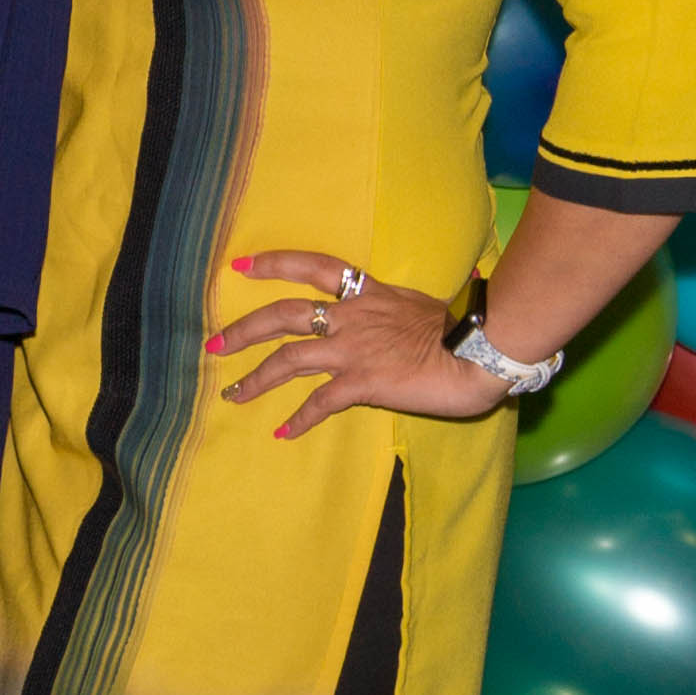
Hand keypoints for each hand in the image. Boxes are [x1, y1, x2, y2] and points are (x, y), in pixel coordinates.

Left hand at [208, 250, 502, 434]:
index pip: (312, 266)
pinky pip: (321, 402)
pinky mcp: (363, 383)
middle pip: (283, 315)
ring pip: (289, 360)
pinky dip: (299, 417)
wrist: (481, 353)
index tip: (240, 265)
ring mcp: (354, 350)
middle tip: (214, 345)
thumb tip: (389, 309)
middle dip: (244, 330)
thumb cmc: (461, 328)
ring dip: (256, 379)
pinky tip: (282, 431)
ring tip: (231, 394)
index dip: (274, 263)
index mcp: (367, 293)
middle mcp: (352, 317)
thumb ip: (390, 306)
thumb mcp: (418, 303)